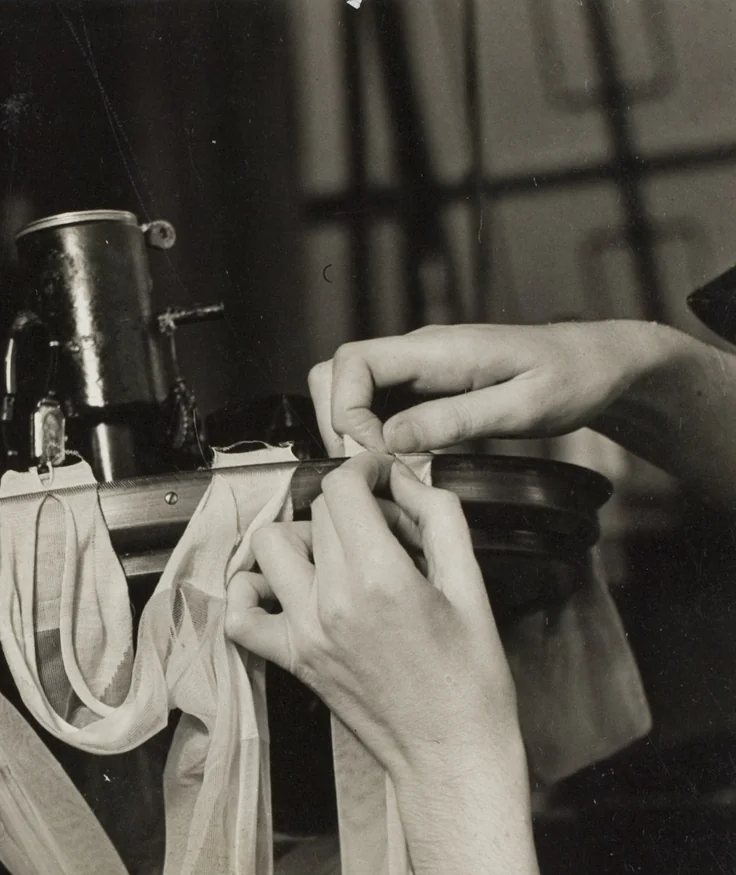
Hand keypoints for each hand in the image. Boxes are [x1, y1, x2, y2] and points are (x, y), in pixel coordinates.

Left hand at [226, 453, 522, 794]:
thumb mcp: (472, 587)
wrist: (449, 752)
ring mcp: (304, 631)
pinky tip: (283, 588)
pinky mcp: (291, 658)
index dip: (364, 470)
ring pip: (270, 546)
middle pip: (317, 514)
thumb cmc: (470, 680)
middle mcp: (332, 601)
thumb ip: (439, 519)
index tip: (381, 476)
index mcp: (380, 578)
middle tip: (388, 534)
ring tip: (340, 555)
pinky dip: (251, 592)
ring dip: (303, 538)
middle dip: (354, 509)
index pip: (342, 489)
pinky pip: (241, 615)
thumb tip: (407, 478)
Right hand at [309, 320, 674, 454]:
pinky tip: (403, 460)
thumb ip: (454, 420)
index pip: (351, 363)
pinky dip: (373, 434)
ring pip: (349, 389)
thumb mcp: (521, 408)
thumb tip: (390, 438)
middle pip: (336, 372)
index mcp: (437, 348)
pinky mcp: (422, 385)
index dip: (346, 412)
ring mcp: (417, 367)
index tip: (377, 453)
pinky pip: (376, 403)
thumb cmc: (572, 379)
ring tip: (388, 467)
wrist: (599, 362)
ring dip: (353, 431)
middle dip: (338, 423)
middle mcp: (418, 351)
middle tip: (373, 465)